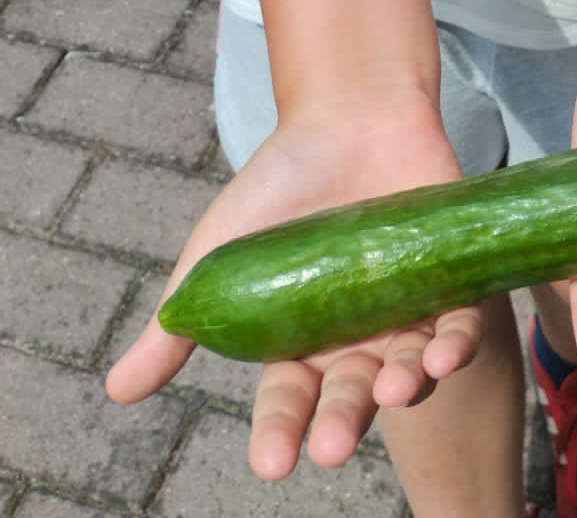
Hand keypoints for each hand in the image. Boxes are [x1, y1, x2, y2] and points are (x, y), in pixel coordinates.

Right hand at [106, 93, 480, 480]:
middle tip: (335, 446)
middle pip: (352, 395)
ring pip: (408, 368)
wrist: (344, 113)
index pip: (289, 401)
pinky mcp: (450, 277)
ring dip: (405, 387)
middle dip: (345, 423)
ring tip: (394, 391)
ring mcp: (404, 309)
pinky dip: (456, 344)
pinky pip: (460, 324)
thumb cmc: (277, 184)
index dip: (280, 433)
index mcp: (300, 342)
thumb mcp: (217, 252)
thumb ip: (177, 322)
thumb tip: (116, 391)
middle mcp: (355, 338)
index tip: (272, 463)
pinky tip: (446, 351)